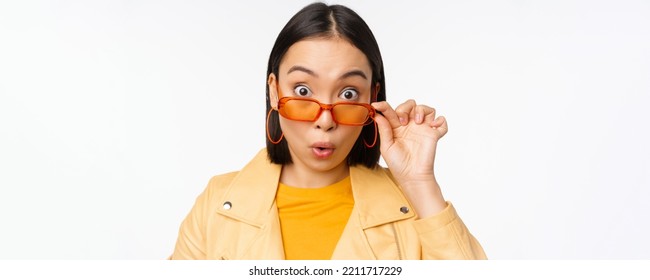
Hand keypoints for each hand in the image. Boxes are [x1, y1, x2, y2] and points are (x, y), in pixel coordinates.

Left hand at [371, 99, 447, 217]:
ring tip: (418, 122)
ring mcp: (422, 129)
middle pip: (410, 105)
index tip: (376, 105)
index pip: (391, 111)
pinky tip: (433, 126)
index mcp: (396, 127)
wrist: (412, 176)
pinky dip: (440, 120)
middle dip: (405, 107)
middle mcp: (410, 125)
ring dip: (421, 110)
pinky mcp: (433, 134)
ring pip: (426, 109)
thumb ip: (384, 129)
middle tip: (403, 121)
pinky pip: (441, 121)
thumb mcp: (386, 146)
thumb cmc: (398, 164)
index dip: (383, 106)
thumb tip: (377, 114)